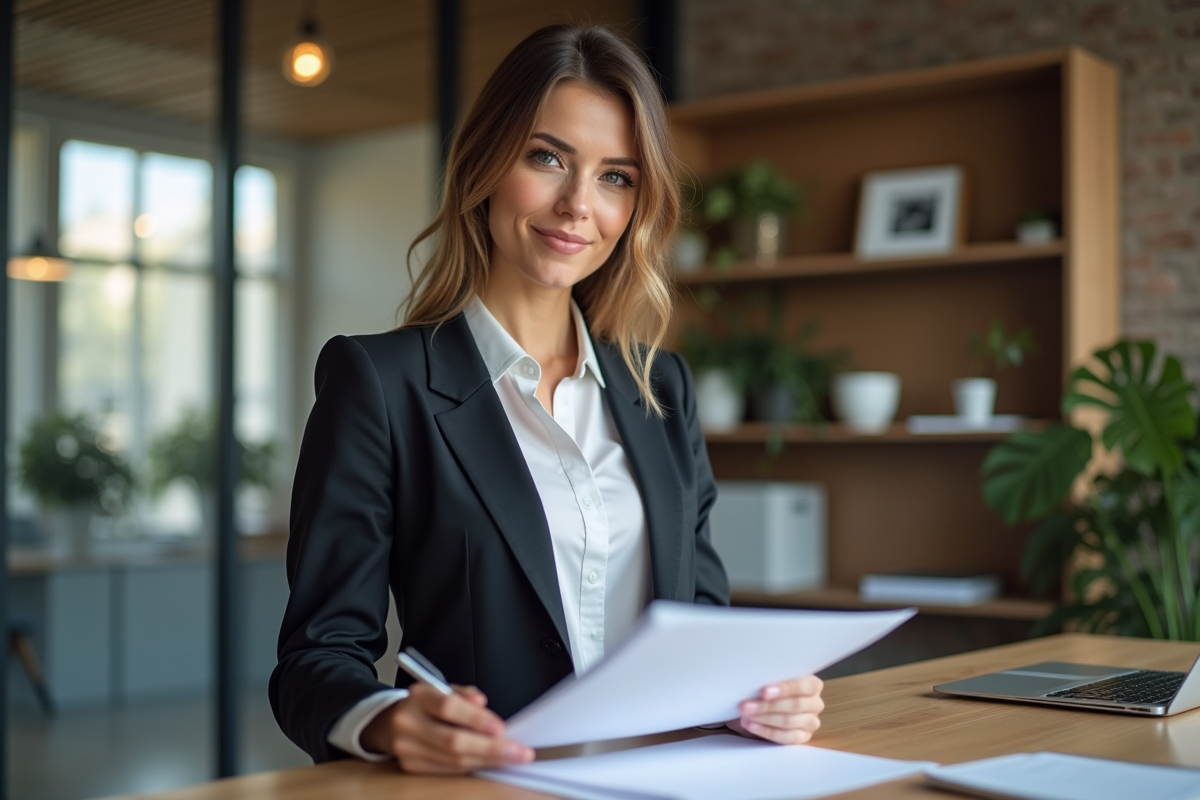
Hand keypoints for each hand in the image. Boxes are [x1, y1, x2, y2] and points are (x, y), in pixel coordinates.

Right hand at [361, 683, 534, 773]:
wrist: (387, 722)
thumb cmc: (423, 704)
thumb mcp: (441, 688)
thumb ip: (463, 694)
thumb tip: (482, 703)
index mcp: (418, 697)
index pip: (447, 706)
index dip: (475, 718)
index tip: (501, 727)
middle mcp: (409, 723)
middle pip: (453, 741)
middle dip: (491, 749)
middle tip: (518, 751)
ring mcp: (407, 749)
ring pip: (453, 761)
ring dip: (486, 761)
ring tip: (511, 758)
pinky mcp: (412, 767)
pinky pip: (448, 770)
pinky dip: (473, 767)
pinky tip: (490, 763)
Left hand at [728, 675, 823, 744]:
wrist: (767, 707)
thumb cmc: (771, 689)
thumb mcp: (772, 681)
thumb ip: (770, 679)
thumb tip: (755, 680)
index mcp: (813, 685)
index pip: (803, 686)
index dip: (784, 689)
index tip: (764, 691)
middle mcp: (815, 703)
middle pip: (795, 705)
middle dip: (767, 706)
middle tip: (746, 706)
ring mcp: (811, 722)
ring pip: (788, 721)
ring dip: (764, 719)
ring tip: (746, 716)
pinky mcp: (803, 737)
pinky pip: (786, 737)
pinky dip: (766, 731)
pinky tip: (752, 726)